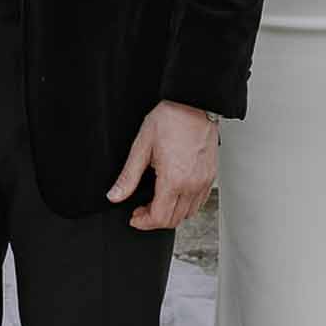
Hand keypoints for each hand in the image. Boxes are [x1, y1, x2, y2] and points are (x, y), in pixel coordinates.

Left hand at [107, 100, 217, 231]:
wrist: (193, 103)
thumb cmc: (170, 119)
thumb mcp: (142, 146)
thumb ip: (128, 176)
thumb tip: (115, 195)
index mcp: (173, 179)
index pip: (160, 218)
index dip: (144, 222)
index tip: (135, 217)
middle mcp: (192, 184)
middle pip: (174, 220)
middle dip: (155, 220)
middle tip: (142, 209)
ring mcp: (204, 181)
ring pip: (188, 214)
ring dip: (171, 213)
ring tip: (157, 201)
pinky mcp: (211, 176)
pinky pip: (199, 202)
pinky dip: (186, 205)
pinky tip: (175, 193)